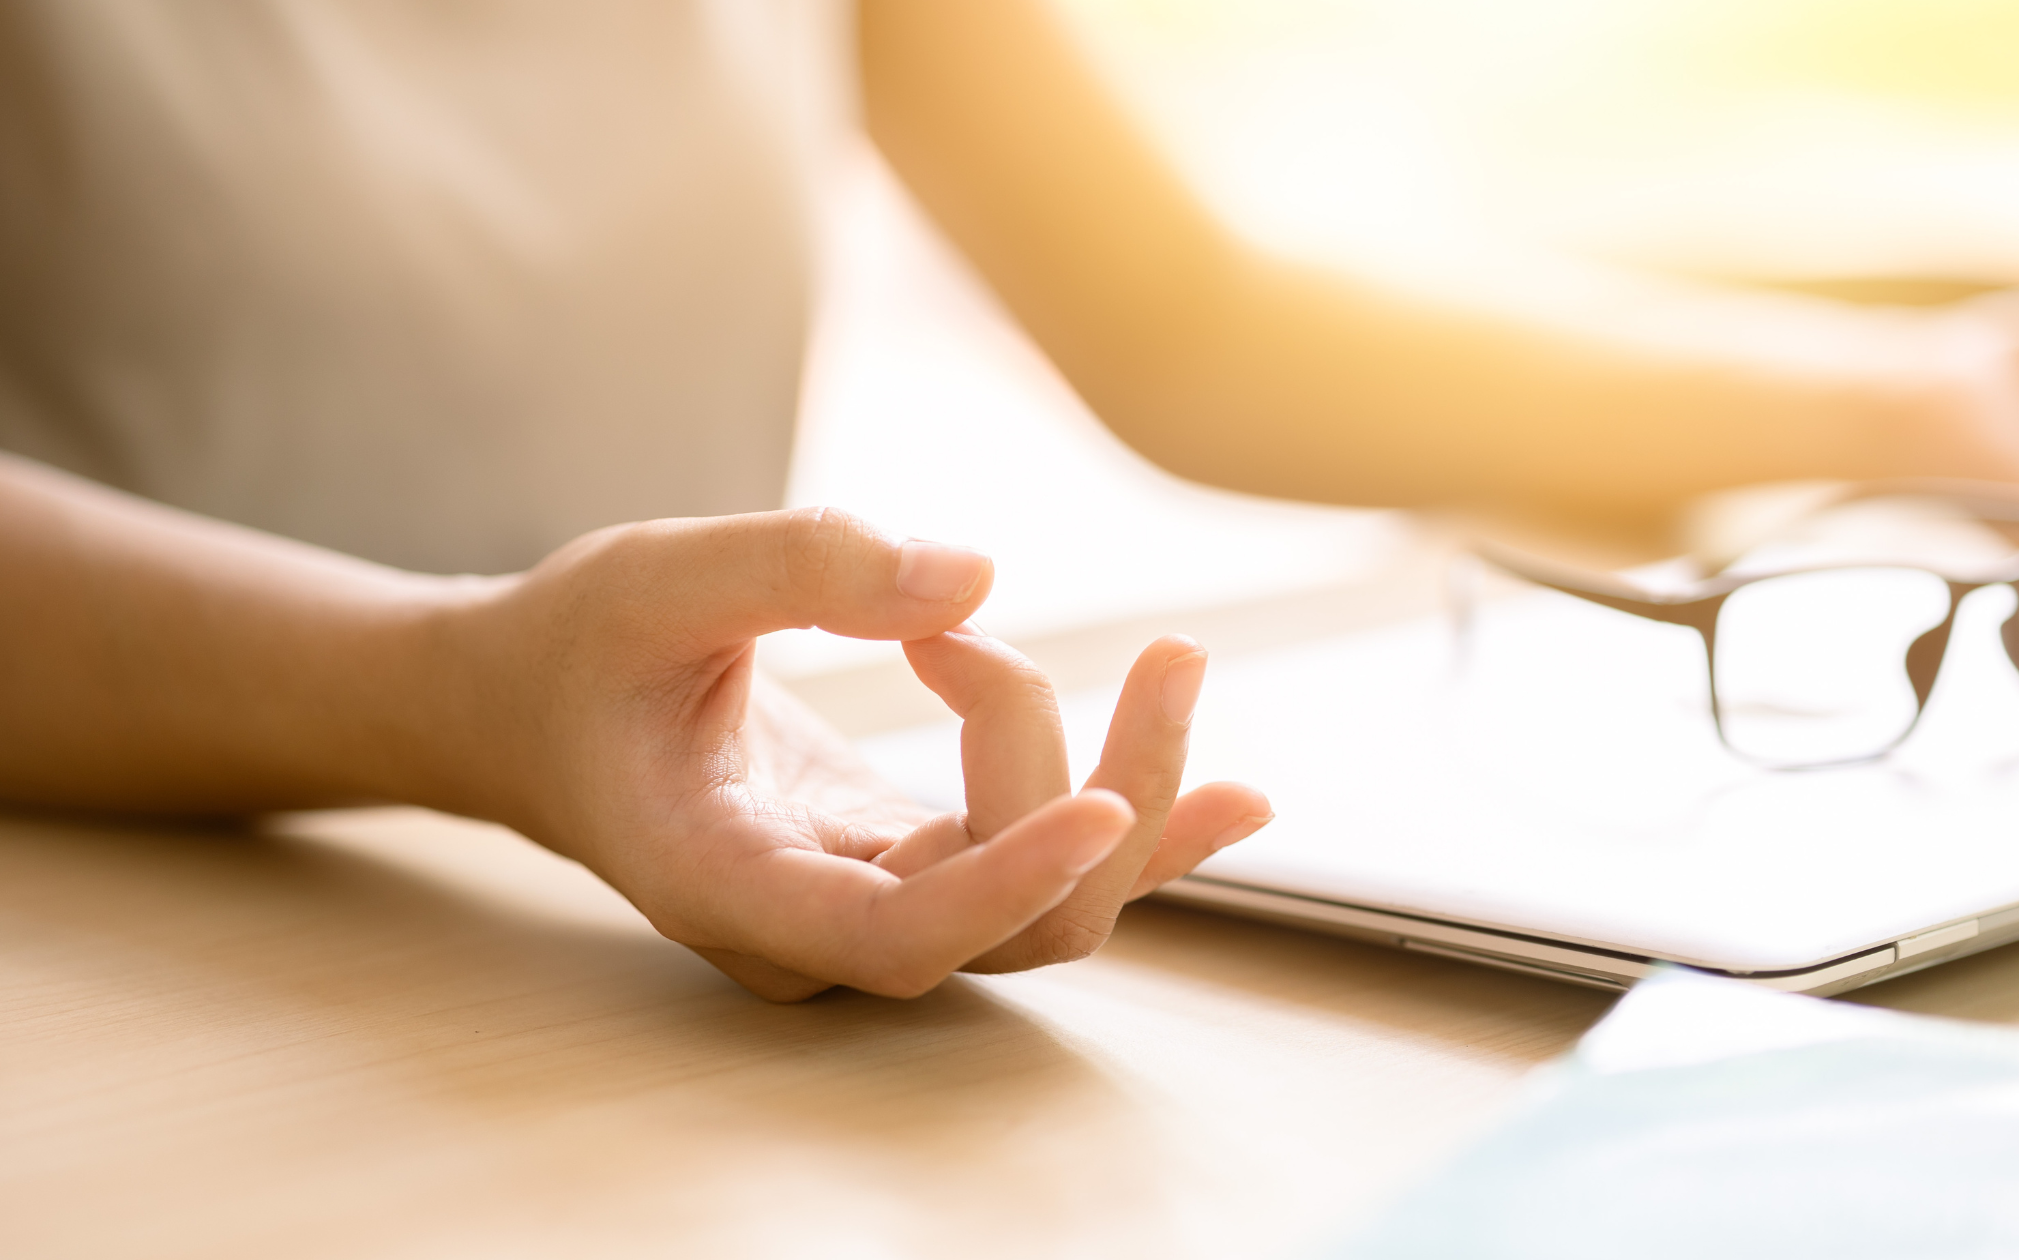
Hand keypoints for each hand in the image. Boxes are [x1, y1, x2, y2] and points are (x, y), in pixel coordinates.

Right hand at [433, 508, 1271, 1000]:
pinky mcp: (913, 866)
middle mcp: (814, 926)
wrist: (530, 713)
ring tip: (1178, 662)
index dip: (1012, 881)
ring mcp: (870, 907)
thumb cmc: (575, 650)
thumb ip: (798, 564)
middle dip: (1111, 790)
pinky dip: (1136, 829)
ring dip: (1139, 796)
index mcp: (729, 880)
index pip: (899, 934)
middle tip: (1152, 643)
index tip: (1109, 799)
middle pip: (1015, 924)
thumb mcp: (655, 577)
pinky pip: (1043, 877)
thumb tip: (972, 575)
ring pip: (1049, 910)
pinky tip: (1229, 789)